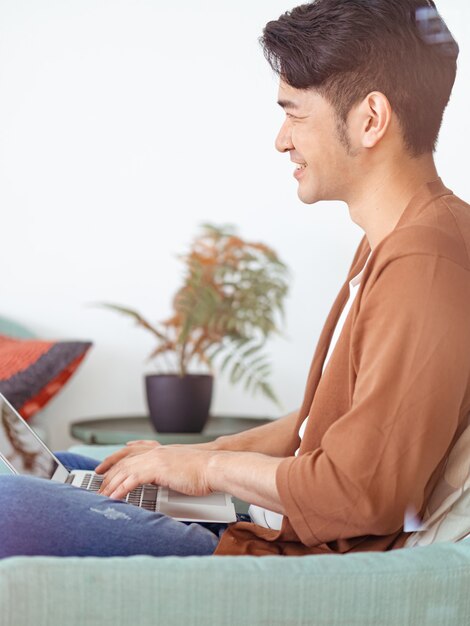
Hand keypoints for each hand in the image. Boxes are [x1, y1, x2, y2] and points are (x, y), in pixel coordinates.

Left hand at [97, 445, 214, 499]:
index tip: (103, 469)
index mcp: (160, 451)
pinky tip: (114, 497)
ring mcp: (155, 459)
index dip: (114, 461)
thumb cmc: (203, 471)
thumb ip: (167, 472)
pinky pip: (132, 480)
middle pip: (123, 462)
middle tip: (97, 487)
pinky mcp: (157, 469)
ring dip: (111, 485)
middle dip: (108, 475)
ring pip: (125, 471)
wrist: (213, 467)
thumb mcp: (181, 468)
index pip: (130, 453)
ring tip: (101, 496)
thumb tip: (159, 481)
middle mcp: (155, 453)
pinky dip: (121, 489)